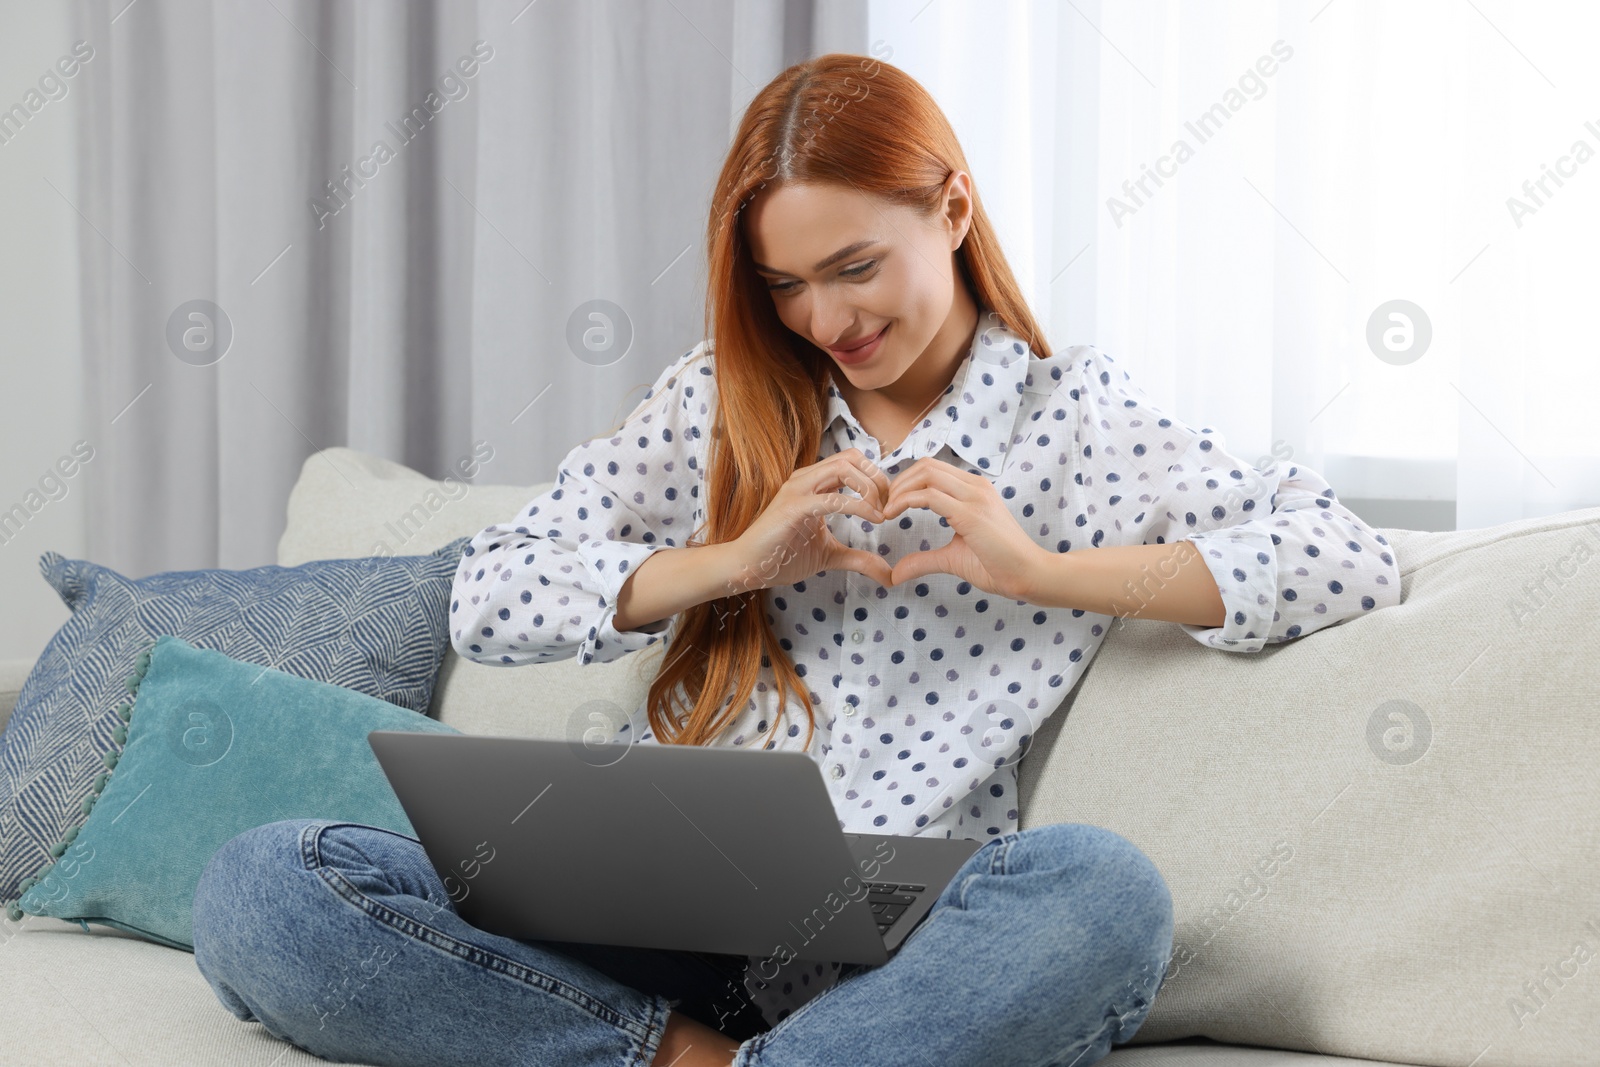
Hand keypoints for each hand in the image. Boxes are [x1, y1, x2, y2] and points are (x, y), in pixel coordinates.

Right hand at [727, 447, 895, 592]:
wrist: (748, 568)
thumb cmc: (782, 556)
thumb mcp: (830, 555)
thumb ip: (858, 558)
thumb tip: (888, 574)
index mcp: (814, 483)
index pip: (852, 462)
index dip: (876, 479)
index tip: (888, 506)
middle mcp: (805, 479)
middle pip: (851, 458)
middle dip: (878, 479)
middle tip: (889, 507)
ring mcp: (797, 490)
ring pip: (843, 468)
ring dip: (869, 488)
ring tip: (880, 513)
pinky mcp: (793, 508)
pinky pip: (832, 498)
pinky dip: (858, 506)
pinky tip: (872, 519)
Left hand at [881, 457, 1044, 599]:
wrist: (1029, 575)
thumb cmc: (998, 566)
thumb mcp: (952, 558)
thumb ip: (924, 559)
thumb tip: (896, 573)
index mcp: (973, 490)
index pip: (932, 470)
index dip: (905, 482)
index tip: (889, 505)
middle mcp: (974, 487)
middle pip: (925, 465)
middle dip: (897, 482)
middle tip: (882, 506)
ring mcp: (974, 497)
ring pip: (925, 473)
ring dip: (898, 489)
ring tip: (885, 511)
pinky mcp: (971, 513)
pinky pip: (929, 496)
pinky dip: (905, 501)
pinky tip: (893, 515)